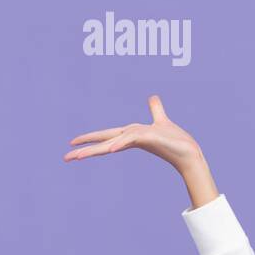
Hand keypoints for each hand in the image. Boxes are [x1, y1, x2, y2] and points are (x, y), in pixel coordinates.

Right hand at [64, 95, 202, 172]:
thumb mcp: (161, 120)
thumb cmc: (175, 140)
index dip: (90, 139)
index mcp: (131, 135)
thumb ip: (155, 110)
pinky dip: (119, 143)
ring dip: (93, 150)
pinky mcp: (149, 138)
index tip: (73, 144)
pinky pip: (130, 140)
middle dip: (84, 149)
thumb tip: (152, 97)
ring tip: (76, 157)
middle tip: (65, 158)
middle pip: (104, 143)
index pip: (107, 136)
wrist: (189, 152)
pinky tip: (110, 149)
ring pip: (112, 144)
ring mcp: (139, 139)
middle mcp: (132, 138)